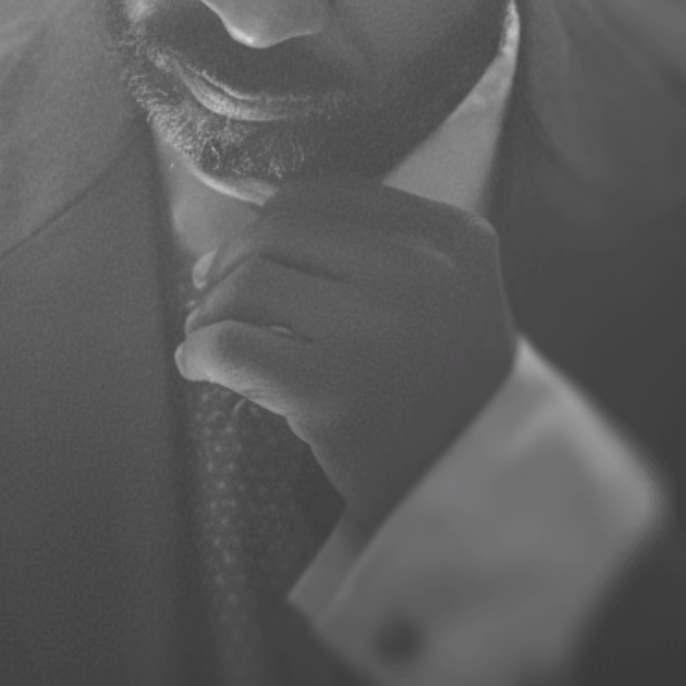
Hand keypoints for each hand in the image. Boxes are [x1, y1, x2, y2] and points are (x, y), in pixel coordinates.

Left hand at [171, 177, 517, 540]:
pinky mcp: (335, 392)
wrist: (485, 488)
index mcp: (451, 238)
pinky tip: (200, 368)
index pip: (324, 197)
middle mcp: (420, 271)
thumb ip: (375, 253)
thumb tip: (250, 237)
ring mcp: (377, 329)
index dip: (267, 224)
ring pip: (249, 282)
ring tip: (206, 337)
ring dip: (211, 311)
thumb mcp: (446, 297)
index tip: (244, 256)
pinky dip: (201, 352)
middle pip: (277, 231)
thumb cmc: (450, 393)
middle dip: (230, 264)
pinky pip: (234, 347)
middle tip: (212, 300)